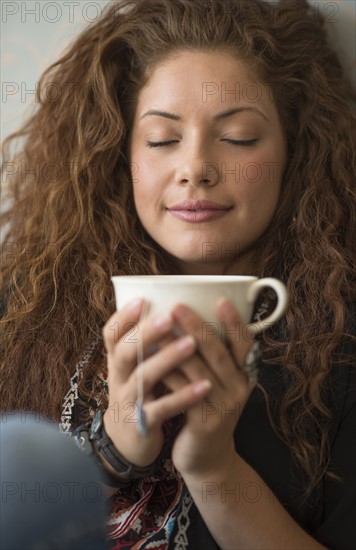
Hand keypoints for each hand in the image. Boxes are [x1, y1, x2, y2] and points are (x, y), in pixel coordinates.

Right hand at [102, 299, 211, 467]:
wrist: (129, 442)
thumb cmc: (140, 393)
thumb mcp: (135, 367)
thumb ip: (147, 343)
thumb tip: (174, 305)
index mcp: (118, 360)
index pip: (111, 334)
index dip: (123, 317)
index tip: (141, 299)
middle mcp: (119, 378)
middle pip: (125, 352)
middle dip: (147, 333)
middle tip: (169, 316)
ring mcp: (129, 401)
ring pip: (144, 377)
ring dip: (167, 359)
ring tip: (191, 343)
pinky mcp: (142, 424)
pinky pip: (162, 408)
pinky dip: (183, 396)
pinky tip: (204, 386)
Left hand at [165, 298, 256, 477]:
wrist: (206, 459)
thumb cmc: (205, 411)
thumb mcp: (216, 385)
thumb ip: (209, 359)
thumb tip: (184, 320)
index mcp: (242, 375)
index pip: (244, 343)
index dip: (235, 322)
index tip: (220, 300)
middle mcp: (238, 389)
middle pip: (217, 351)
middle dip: (196, 326)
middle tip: (176, 306)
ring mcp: (224, 406)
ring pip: (198, 369)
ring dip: (175, 347)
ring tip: (156, 329)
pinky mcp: (205, 422)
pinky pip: (183, 392)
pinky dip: (166, 374)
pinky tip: (149, 361)